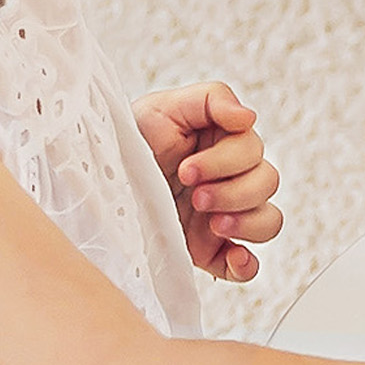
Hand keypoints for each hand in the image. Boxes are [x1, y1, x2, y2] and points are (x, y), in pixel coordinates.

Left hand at [131, 82, 282, 281]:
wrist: (96, 181)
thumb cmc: (130, 139)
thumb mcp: (162, 107)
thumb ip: (210, 99)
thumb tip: (248, 117)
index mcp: (224, 144)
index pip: (254, 152)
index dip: (226, 161)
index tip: (186, 169)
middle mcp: (230, 179)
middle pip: (266, 184)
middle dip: (232, 191)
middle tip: (194, 196)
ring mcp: (223, 216)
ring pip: (268, 221)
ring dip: (247, 222)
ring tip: (213, 225)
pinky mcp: (211, 251)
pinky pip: (247, 265)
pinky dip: (247, 264)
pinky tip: (234, 256)